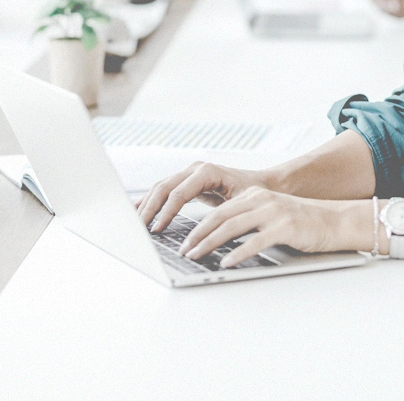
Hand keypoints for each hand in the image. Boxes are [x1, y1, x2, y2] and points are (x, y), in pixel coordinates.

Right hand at [136, 161, 271, 232]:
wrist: (266, 183)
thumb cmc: (257, 194)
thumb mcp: (242, 205)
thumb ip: (223, 216)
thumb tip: (207, 235)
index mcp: (207, 172)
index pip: (178, 193)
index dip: (165, 212)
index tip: (157, 230)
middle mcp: (196, 168)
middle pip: (164, 187)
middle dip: (149, 209)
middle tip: (139, 228)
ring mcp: (190, 172)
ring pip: (161, 187)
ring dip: (147, 205)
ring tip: (136, 223)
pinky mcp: (188, 180)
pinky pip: (165, 189)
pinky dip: (151, 200)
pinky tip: (139, 209)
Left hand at [178, 187, 358, 268]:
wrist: (336, 221)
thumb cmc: (302, 223)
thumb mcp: (270, 215)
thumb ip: (247, 222)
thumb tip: (218, 240)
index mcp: (254, 195)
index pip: (218, 211)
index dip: (197, 226)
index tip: (184, 241)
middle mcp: (261, 200)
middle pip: (220, 217)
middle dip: (197, 235)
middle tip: (183, 250)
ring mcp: (273, 212)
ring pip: (232, 227)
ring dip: (210, 243)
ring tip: (196, 256)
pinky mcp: (285, 228)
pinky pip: (255, 242)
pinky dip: (237, 253)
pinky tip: (226, 263)